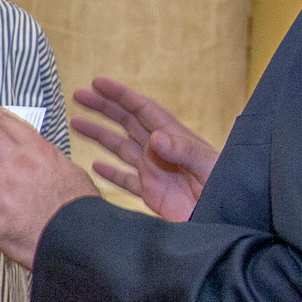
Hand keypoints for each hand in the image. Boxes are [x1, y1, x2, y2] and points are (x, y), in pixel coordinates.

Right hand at [70, 75, 216, 223]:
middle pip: (126, 122)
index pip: (142, 110)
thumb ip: (183, 151)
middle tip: (79, 95)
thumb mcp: (208, 166)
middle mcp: (160, 151)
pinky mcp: (152, 194)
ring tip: (76, 123)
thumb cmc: (225, 189)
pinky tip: (95, 166)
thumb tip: (155, 137)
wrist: (225, 219)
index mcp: (173, 137)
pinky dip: (110, 173)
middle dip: (103, 108)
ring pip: (120, 148)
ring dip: (99, 135)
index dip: (120, 95)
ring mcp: (154, 171)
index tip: (98, 83)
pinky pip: (126, 180)